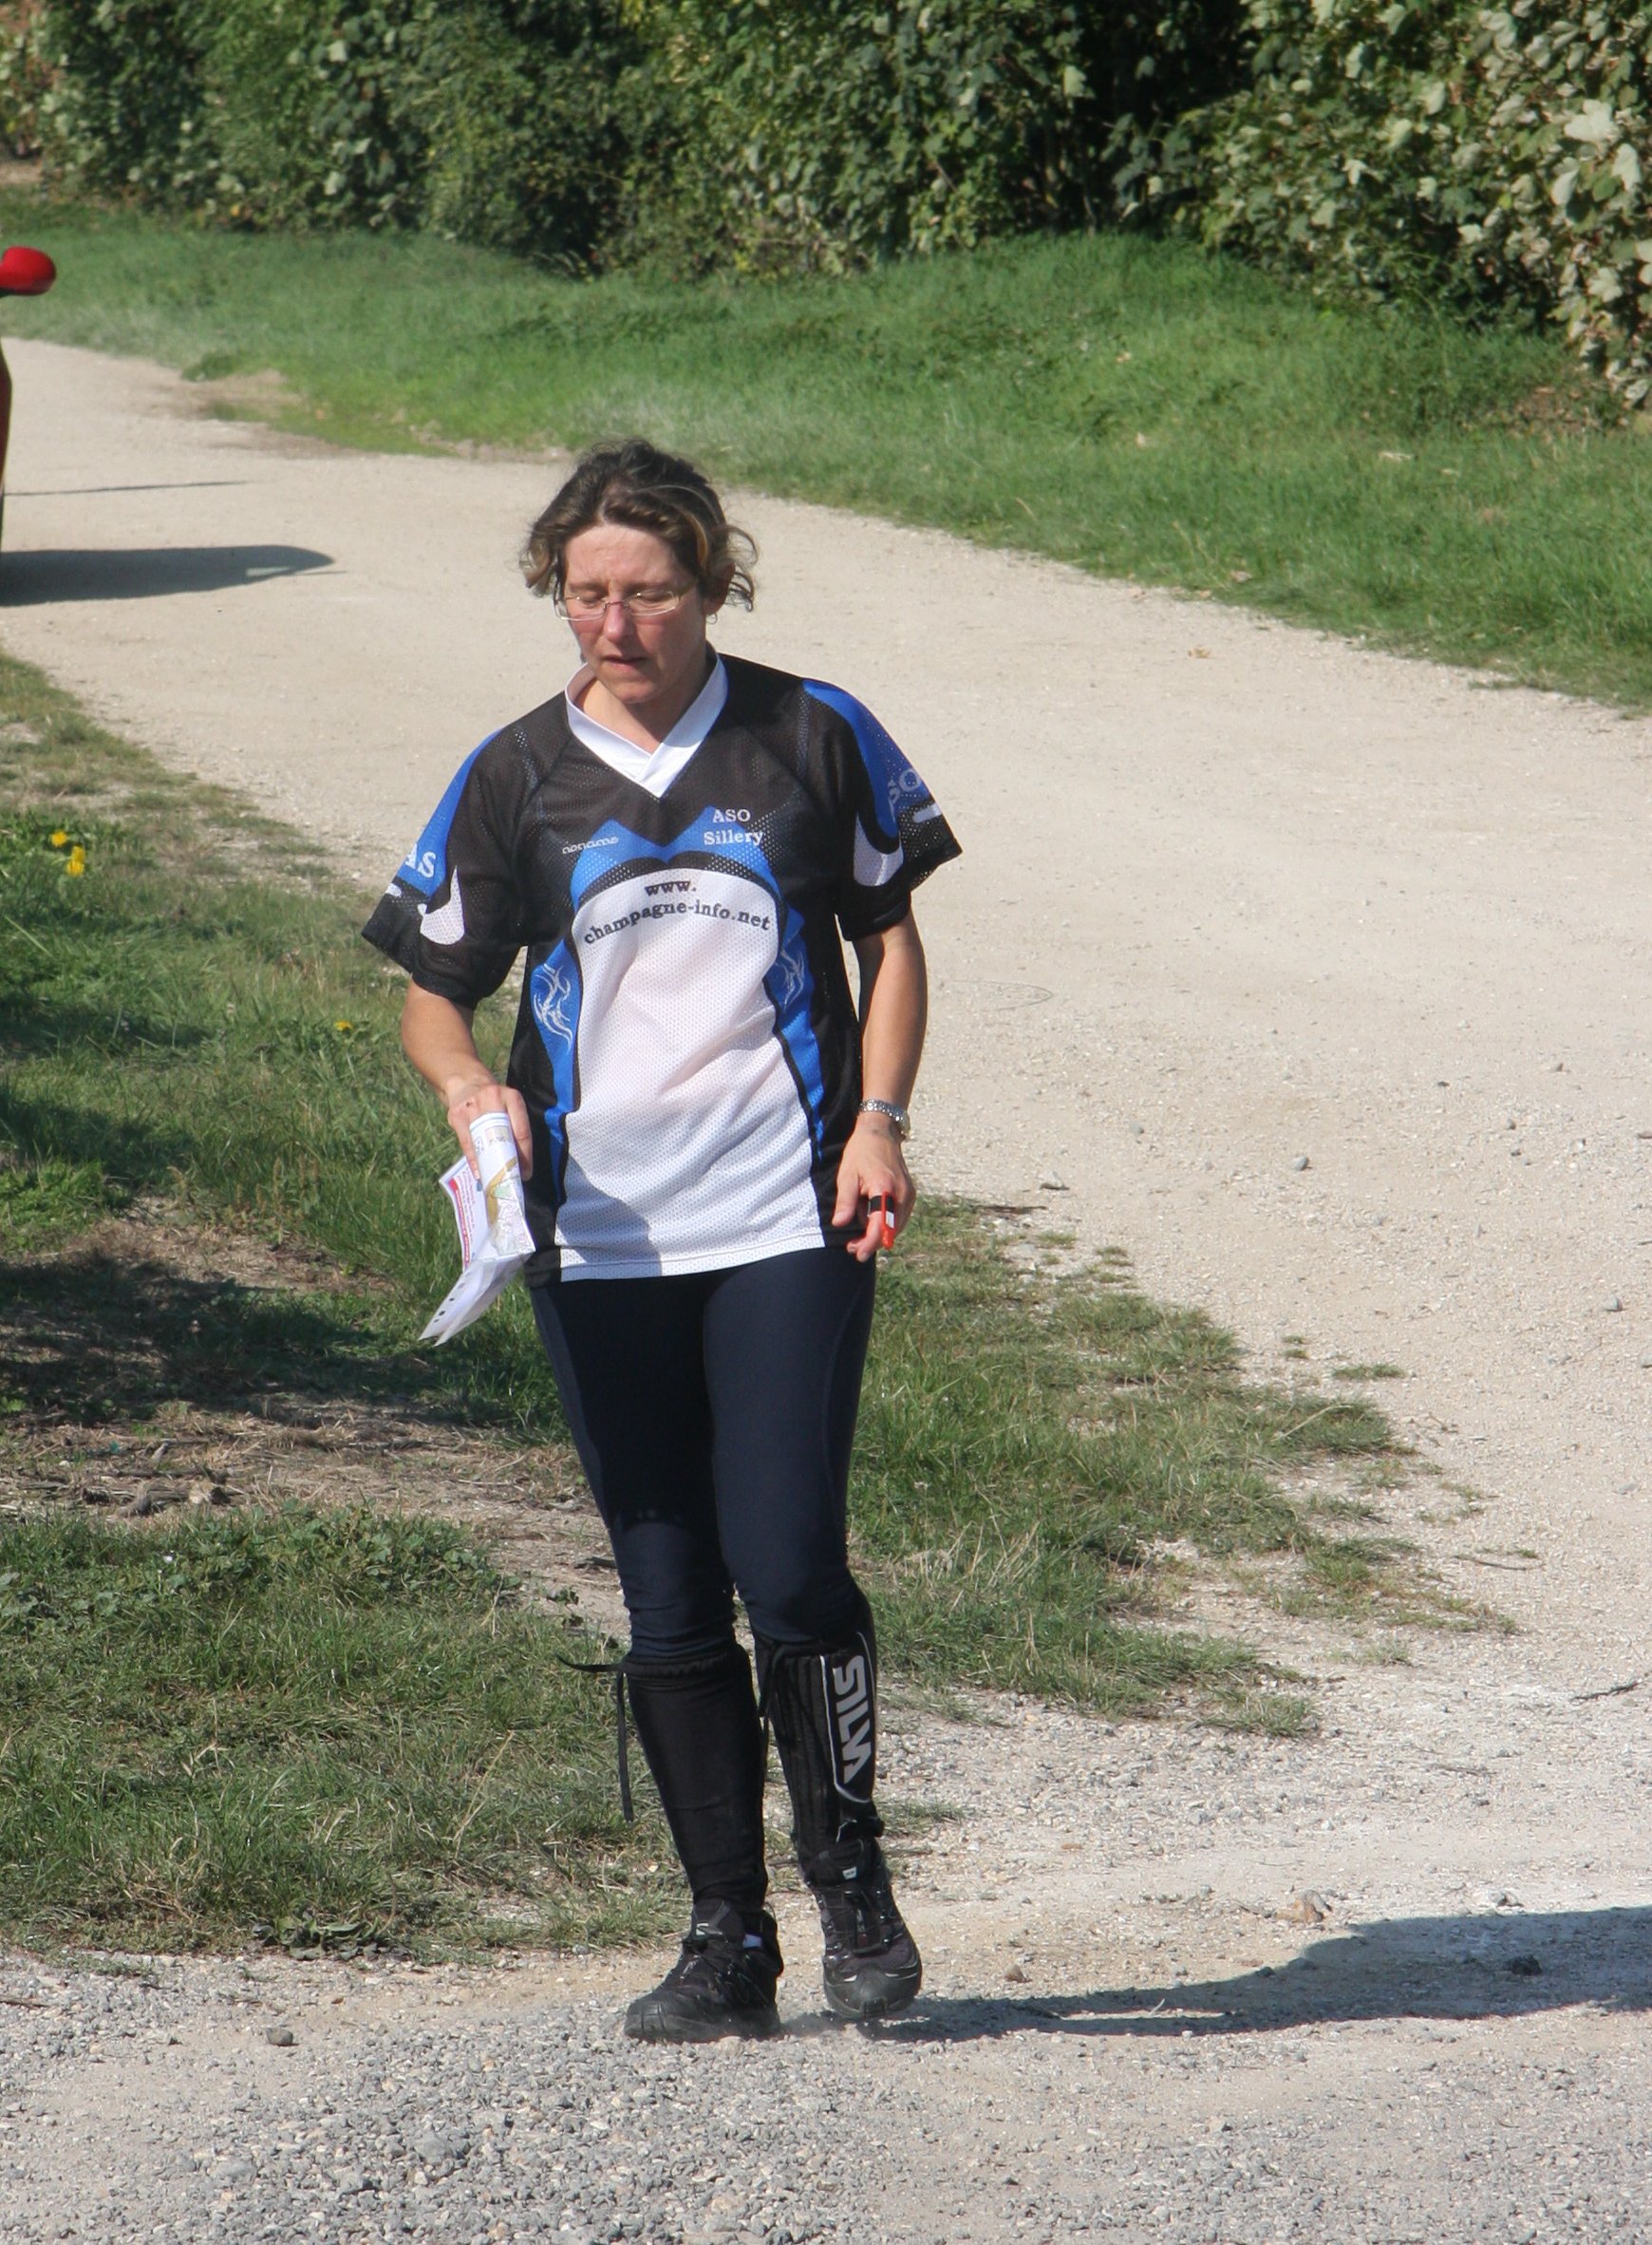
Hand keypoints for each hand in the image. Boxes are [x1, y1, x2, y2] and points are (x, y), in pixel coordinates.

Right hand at [443, 1072, 534, 1179]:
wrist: (466, 1083)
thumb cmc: (493, 1102)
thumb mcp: (508, 1106)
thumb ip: (515, 1126)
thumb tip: (522, 1162)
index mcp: (512, 1098)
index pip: (522, 1131)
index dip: (525, 1155)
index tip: (526, 1173)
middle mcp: (493, 1098)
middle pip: (503, 1137)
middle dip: (508, 1161)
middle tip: (511, 1178)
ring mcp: (473, 1106)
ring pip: (483, 1141)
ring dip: (490, 1164)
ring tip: (495, 1178)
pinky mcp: (457, 1114)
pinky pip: (467, 1143)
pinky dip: (473, 1160)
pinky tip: (478, 1172)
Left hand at [832, 1117, 913, 1260]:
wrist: (881, 1133)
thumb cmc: (861, 1152)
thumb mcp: (847, 1175)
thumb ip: (845, 1201)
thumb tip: (840, 1224)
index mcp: (885, 1188)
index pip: (881, 1225)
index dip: (869, 1243)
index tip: (858, 1254)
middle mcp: (902, 1193)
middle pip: (890, 1230)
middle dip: (871, 1240)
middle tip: (852, 1245)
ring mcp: (909, 1195)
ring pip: (895, 1226)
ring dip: (878, 1230)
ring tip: (858, 1213)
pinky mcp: (910, 1194)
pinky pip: (898, 1217)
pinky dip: (885, 1221)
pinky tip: (869, 1210)